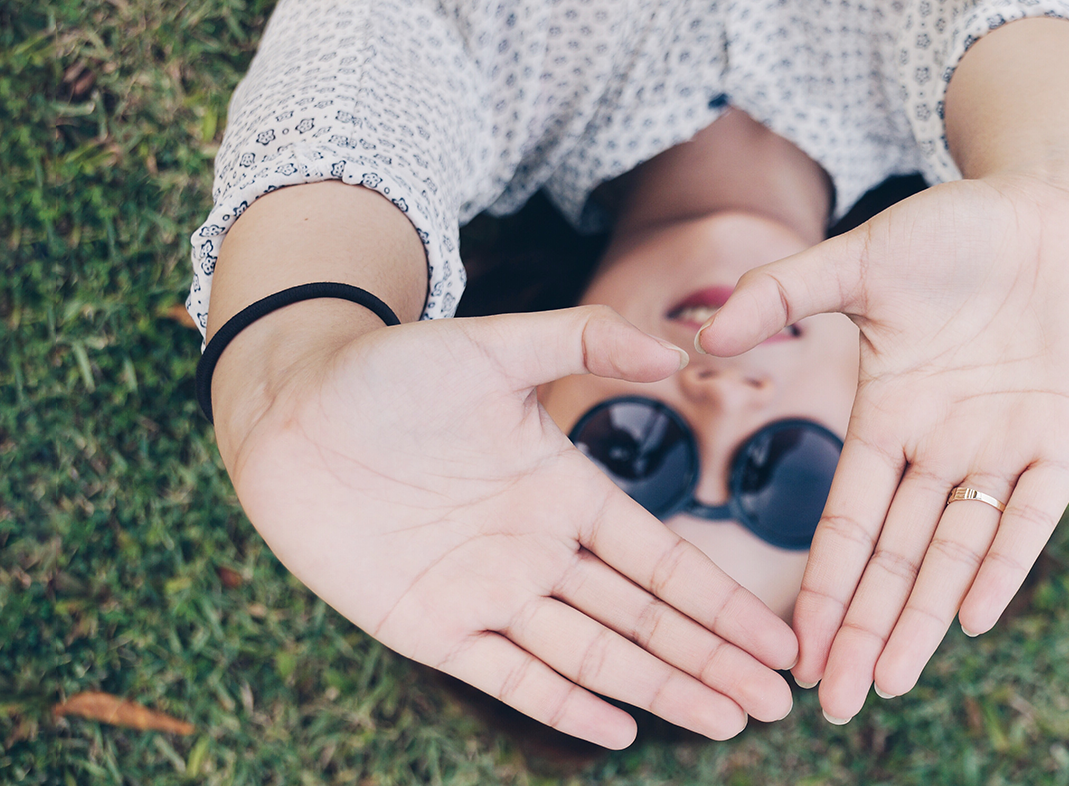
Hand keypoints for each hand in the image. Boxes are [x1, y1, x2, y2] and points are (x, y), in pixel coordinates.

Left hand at [219, 304, 797, 747]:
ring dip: (661, 686)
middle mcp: (539, 551)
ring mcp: (488, 594)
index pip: (662, 560)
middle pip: (644, 619)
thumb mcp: (495, 347)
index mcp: (565, 491)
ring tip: (728, 723)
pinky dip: (563, 703)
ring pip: (592, 653)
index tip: (779, 637)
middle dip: (712, 660)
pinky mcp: (430, 627)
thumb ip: (585, 340)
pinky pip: (507, 675)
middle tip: (779, 702)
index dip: (721, 602)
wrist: (290, 410)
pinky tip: (619, 728)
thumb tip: (677, 347)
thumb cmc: (390, 371)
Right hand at [696, 176, 1068, 722]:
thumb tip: (706, 335)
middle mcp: (940, 447)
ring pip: (957, 550)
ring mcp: (1003, 446)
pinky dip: (1003, 563)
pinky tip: (971, 617)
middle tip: (836, 703)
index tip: (794, 647)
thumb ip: (784, 293)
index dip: (824, 585)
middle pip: (897, 557)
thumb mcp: (860, 260)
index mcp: (887, 416)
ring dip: (923, 617)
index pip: (848, 522)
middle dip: (864, 628)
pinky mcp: (1068, 435)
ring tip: (889, 681)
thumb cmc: (953, 228)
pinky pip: (1032, 513)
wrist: (1050, 204)